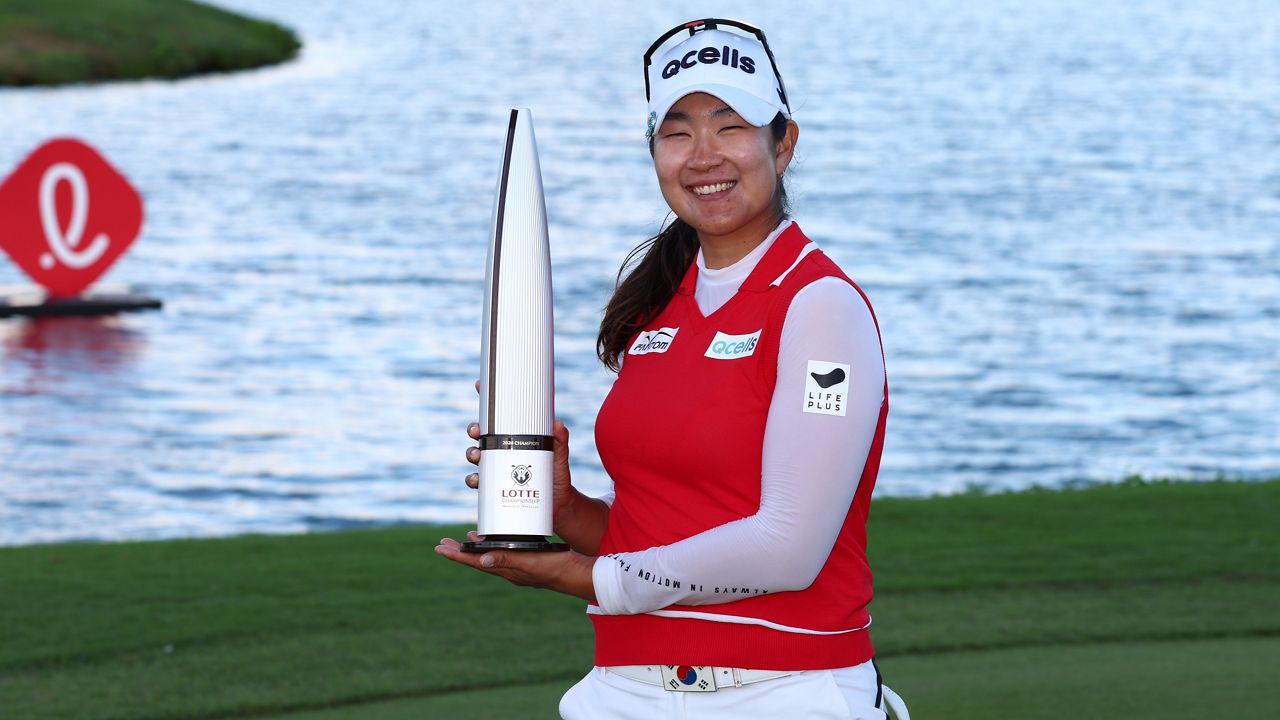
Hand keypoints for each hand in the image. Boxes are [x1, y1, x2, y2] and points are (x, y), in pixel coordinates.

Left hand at [435, 531, 596, 600]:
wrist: (577, 575)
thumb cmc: (555, 568)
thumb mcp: (529, 562)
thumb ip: (507, 560)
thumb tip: (481, 560)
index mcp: (506, 569)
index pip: (475, 562)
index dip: (457, 556)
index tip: (440, 549)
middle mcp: (509, 569)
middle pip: (479, 559)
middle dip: (461, 552)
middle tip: (443, 544)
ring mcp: (518, 566)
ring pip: (491, 556)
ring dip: (476, 549)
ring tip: (465, 541)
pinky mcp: (528, 561)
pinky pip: (505, 553)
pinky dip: (495, 545)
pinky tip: (497, 540)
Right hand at [464, 399, 577, 533]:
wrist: (557, 504)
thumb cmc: (556, 474)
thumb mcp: (559, 455)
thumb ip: (560, 440)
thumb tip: (557, 424)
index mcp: (515, 437)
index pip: (498, 417)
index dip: (487, 400)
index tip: (480, 386)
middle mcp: (502, 450)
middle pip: (481, 435)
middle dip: (474, 430)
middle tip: (477, 431)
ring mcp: (496, 469)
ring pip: (476, 456)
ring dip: (471, 453)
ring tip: (477, 456)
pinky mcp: (494, 488)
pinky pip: (477, 482)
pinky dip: (473, 480)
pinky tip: (477, 479)